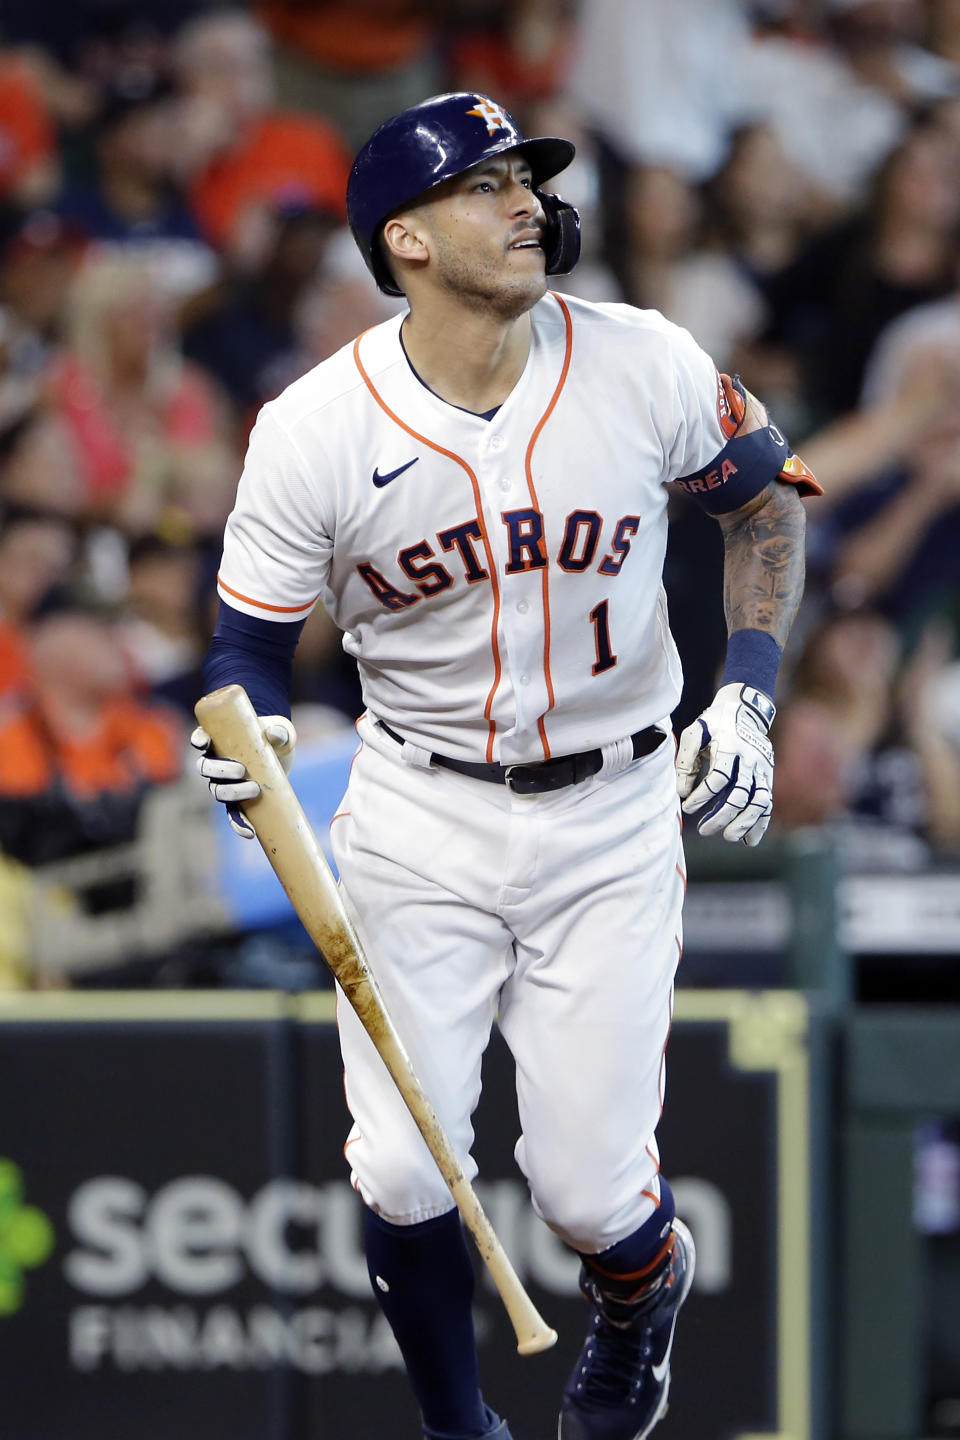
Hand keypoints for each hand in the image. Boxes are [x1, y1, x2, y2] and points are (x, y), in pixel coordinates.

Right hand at [190, 715, 296, 838]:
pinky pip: (233, 815)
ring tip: (255, 790)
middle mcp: (216, 763)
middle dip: (220, 771)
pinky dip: (239, 825)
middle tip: (242, 771)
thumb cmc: (275, 736)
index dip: (199, 740)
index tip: (205, 742)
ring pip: (217, 791)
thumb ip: (278, 731)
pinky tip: (249, 832)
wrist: (283, 755)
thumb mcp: (280, 730)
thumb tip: (273, 735)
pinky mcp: (239, 801)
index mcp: (220, 740)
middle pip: (205, 768)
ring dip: (232, 793)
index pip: (201, 738)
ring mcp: (225, 784)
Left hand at [676, 683, 775, 845]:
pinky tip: (750, 840)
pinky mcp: (769, 776)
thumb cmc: (714, 724)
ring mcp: (763, 769)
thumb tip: (681, 792)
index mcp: (731, 746)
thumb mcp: (695, 732)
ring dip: (744, 823)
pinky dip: (761, 823)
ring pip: (758, 801)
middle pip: (740, 793)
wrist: (745, 709)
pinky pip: (768, 803)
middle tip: (704, 830)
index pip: (718, 778)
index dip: (702, 796)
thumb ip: (685, 760)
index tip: (687, 806)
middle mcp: (750, 759)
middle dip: (721, 815)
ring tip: (728, 837)